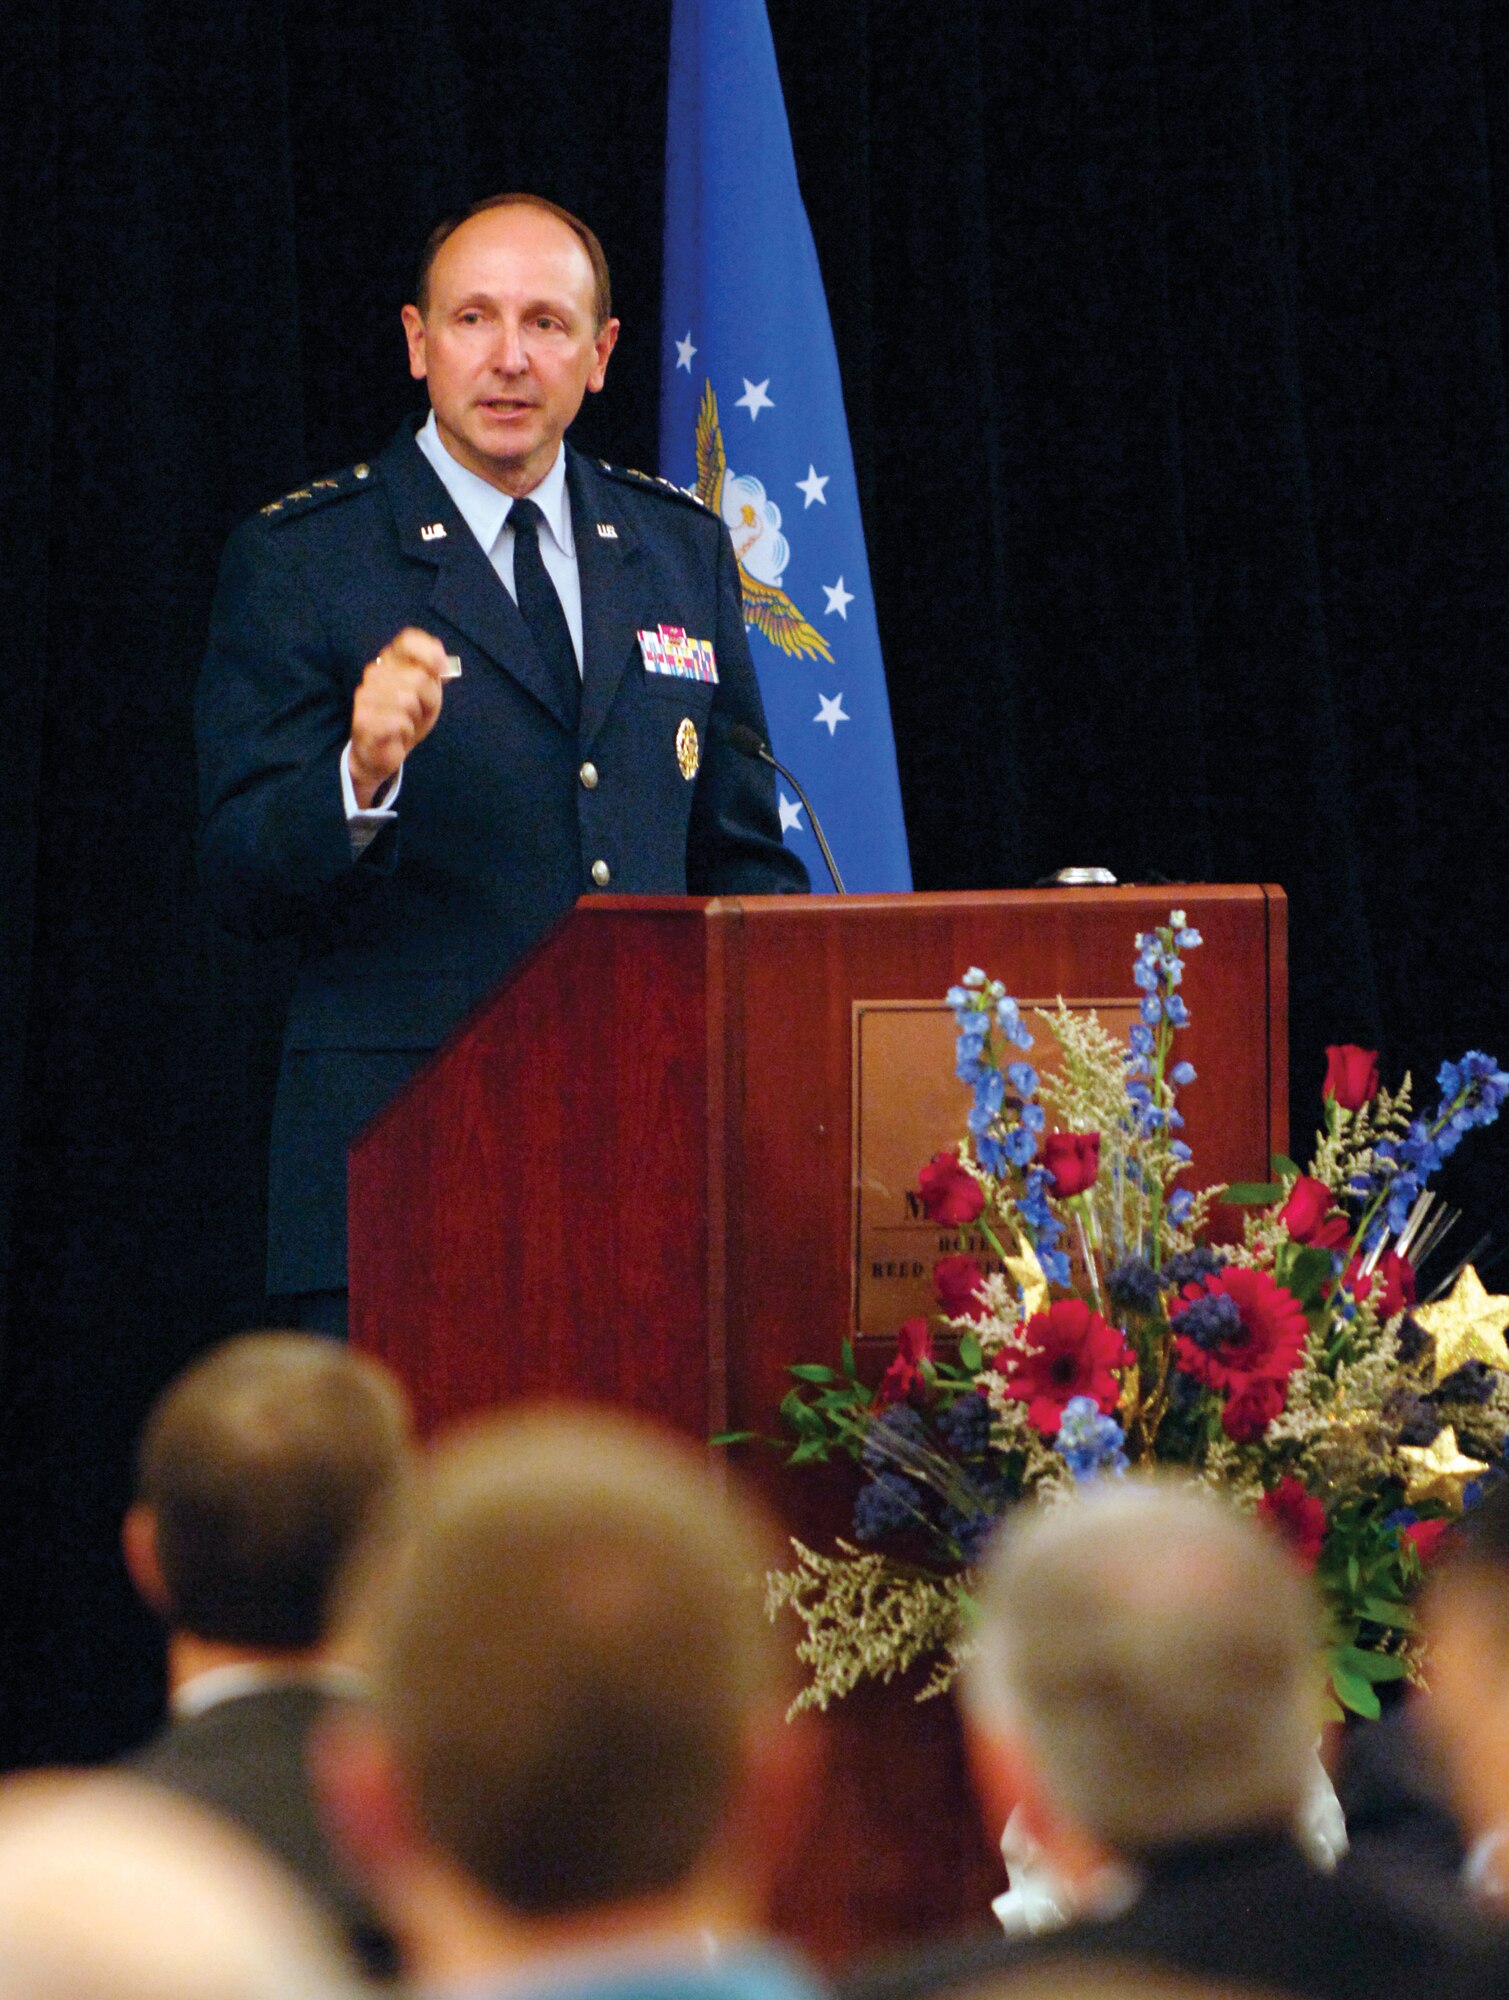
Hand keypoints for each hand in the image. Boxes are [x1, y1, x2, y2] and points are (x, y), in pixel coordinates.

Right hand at [349, 628, 447, 805]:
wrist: (381, 752)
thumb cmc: (406, 719)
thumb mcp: (427, 694)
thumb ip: (434, 674)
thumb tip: (445, 663)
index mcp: (391, 660)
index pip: (409, 640)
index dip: (430, 654)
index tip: (440, 670)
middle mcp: (375, 671)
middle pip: (418, 677)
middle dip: (428, 700)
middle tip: (418, 712)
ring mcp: (366, 694)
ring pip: (408, 700)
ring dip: (415, 718)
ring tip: (406, 724)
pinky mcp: (363, 718)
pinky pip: (398, 721)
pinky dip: (405, 732)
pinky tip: (397, 734)